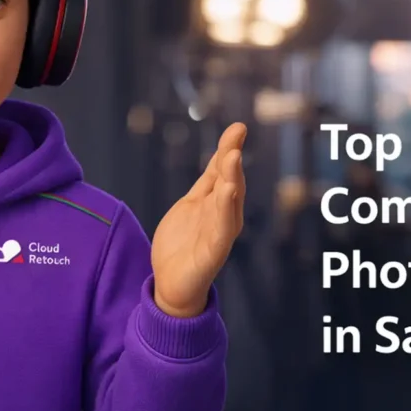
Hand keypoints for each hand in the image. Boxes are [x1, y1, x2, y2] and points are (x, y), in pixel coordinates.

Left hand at [152, 123, 246, 317]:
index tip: (238, 127)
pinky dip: (226, 209)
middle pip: (230, 182)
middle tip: (236, 136)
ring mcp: (221, 233)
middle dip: (232, 159)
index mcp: (218, 203)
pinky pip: (222, 228)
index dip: (229, 148)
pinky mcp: (214, 252)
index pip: (223, 171)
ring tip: (233, 157)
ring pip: (229, 202)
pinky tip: (228, 192)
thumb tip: (222, 155)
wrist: (172, 283)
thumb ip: (207, 184)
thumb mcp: (192, 205)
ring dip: (232, 179)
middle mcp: (224, 215)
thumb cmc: (183, 244)